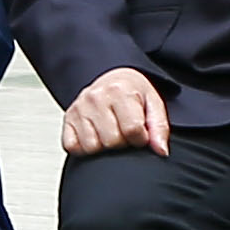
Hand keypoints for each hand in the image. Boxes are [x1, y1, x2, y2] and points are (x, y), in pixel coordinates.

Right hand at [58, 68, 172, 157]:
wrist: (112, 78)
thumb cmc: (133, 93)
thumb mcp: (153, 104)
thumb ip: (159, 128)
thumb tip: (161, 151)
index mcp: (120, 91)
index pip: (132, 130)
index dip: (140, 139)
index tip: (140, 134)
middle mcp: (96, 97)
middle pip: (112, 141)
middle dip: (122, 142)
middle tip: (124, 131)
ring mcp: (79, 108)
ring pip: (92, 147)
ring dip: (104, 146)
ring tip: (110, 132)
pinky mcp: (68, 118)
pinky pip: (73, 147)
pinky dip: (84, 148)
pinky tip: (95, 136)